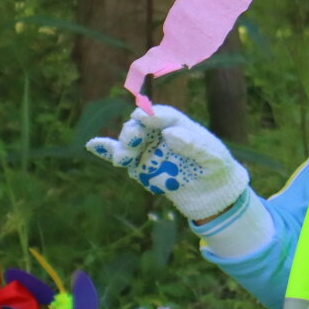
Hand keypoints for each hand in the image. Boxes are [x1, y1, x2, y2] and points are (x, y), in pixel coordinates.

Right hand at [86, 105, 248, 221]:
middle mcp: (160, 134)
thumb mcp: (212, 156)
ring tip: (122, 158)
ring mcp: (148, 150)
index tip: (144, 116)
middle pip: (141, 127)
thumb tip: (169, 133)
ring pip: (129, 142)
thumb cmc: (216, 167)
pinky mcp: (139, 167)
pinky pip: (121, 156)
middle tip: (132, 141)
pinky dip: (107, 150)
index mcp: (179, 125)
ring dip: (123, 146)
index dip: (153, 115)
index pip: (163, 116)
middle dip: (134, 131)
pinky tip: (93, 145)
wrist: (212, 193)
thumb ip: (193, 144)